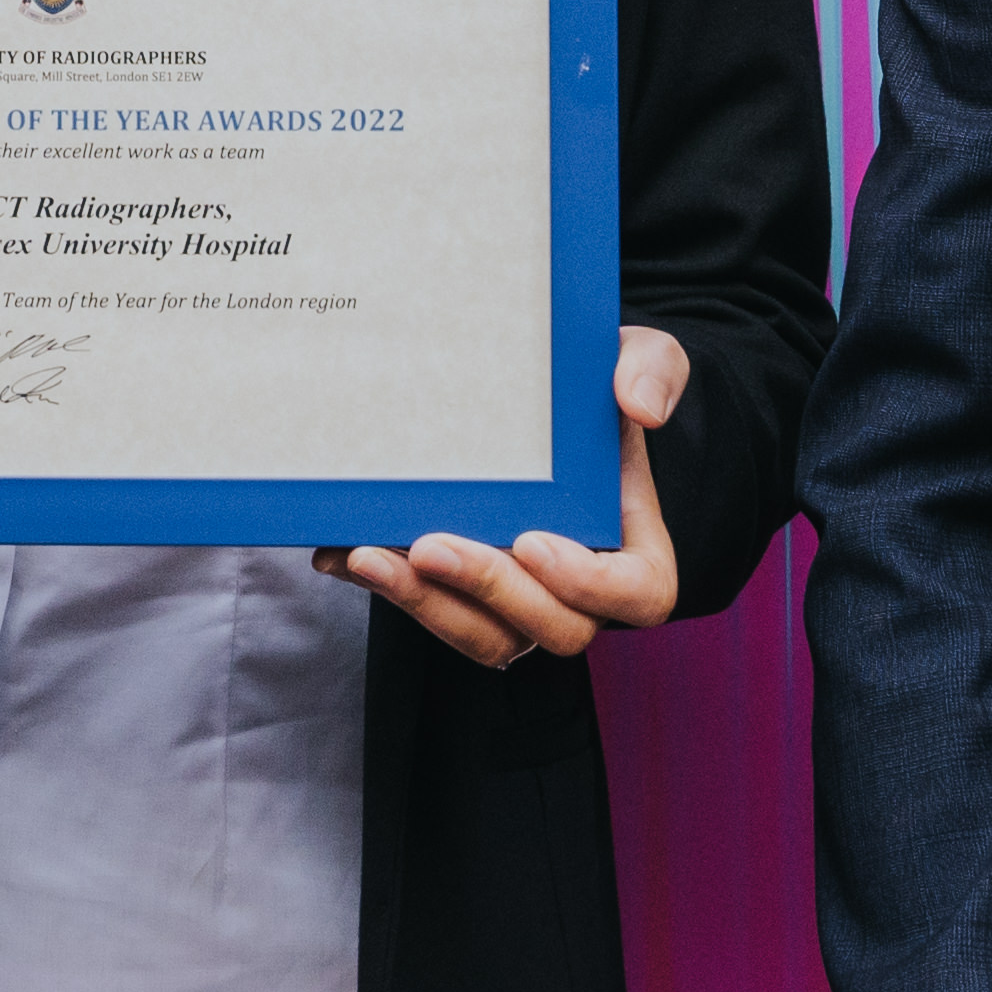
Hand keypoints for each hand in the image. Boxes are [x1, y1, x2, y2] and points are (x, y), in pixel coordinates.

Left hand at [323, 327, 688, 666]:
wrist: (549, 399)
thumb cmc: (602, 386)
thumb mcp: (644, 357)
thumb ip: (653, 371)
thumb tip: (640, 406)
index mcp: (637, 550)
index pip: (637, 595)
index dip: (586, 584)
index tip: (533, 541)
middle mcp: (578, 591)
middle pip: (549, 627)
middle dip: (485, 591)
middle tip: (429, 546)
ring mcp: (519, 600)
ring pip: (482, 634)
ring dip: (423, 603)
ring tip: (369, 556)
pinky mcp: (464, 593)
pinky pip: (428, 609)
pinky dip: (384, 586)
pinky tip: (339, 551)